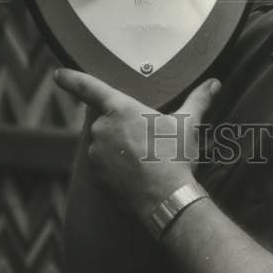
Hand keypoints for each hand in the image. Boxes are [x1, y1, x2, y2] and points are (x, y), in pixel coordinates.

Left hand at [54, 69, 220, 222]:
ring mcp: (96, 155)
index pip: (89, 87)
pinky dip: (116, 167)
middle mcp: (102, 129)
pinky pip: (104, 165)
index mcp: (120, 109)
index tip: (57, 74)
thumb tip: (214, 83)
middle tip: (147, 139)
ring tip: (145, 158)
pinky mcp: (96, 177)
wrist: (166, 199)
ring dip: (119, 147)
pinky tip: (137, 173)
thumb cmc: (175, 157)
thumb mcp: (188, 124)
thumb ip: (199, 99)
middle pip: (106, 120)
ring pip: (104, 144)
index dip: (71, 79)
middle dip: (122, 127)